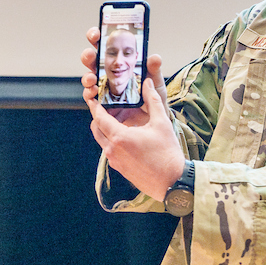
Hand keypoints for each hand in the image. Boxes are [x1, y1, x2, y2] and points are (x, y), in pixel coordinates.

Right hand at [80, 26, 170, 122]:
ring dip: (87, 76)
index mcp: (120, 63)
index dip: (98, 38)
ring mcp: (104, 88)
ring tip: (92, 78)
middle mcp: (109, 74)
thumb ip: (154, 71)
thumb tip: (154, 57)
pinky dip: (88, 94)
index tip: (96, 33)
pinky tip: (92, 92)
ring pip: (89, 78)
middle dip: (88, 55)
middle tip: (91, 54)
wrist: (155, 121)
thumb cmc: (154, 98)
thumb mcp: (156, 83)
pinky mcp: (102, 104)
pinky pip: (91, 97)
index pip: (105, 47)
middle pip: (93, 61)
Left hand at [85, 76, 185, 200]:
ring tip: (116, 121)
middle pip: (96, 129)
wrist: (172, 181)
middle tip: (105, 107)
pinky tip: (126, 137)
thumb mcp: (162, 123)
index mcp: (120, 137)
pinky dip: (112, 141)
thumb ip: (152, 100)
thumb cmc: (168, 153)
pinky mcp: (119, 168)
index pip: (99, 117)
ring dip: (105, 130)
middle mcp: (112, 150)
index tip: (94, 98)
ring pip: (101, 141)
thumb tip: (147, 83)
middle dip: (98, 117)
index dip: (95, 106)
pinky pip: (109, 151)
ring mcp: (114, 161)